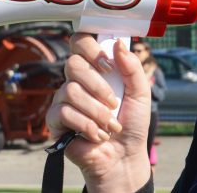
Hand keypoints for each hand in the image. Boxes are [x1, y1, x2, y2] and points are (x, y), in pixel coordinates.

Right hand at [46, 34, 151, 191]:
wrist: (123, 155)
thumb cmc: (131, 122)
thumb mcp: (140, 92)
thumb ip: (132, 67)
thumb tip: (118, 44)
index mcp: (96, 68)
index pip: (80, 42)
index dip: (90, 48)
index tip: (108, 65)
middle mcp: (77, 80)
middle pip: (73, 64)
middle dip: (98, 85)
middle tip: (113, 102)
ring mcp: (64, 99)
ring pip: (71, 91)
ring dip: (97, 111)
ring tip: (110, 125)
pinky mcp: (55, 120)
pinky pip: (64, 112)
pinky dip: (87, 125)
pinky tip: (98, 135)